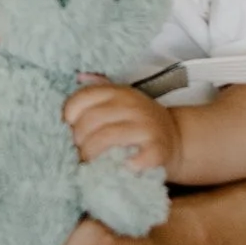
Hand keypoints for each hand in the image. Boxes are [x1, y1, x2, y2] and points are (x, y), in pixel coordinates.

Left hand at [63, 78, 180, 172]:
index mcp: (119, 92)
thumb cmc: (138, 122)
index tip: (69, 129)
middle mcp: (133, 105)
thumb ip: (98, 92)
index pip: (83, 98)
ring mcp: (147, 127)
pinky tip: (115, 167)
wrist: (176, 137)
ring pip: (105, 138)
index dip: (69, 116)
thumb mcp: (120, 101)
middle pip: (90, 120)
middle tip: (78, 151)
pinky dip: (119, 166)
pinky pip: (131, 159)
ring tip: (89, 162)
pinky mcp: (157, 150)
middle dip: (78, 139)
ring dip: (90, 154)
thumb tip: (80, 77)